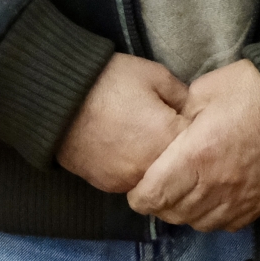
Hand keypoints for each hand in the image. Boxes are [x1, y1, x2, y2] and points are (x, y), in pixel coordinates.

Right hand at [54, 54, 188, 194]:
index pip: (202, 145)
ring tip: (145, 139)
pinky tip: (127, 149)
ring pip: (157, 181)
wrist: (57, 99)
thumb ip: (183, 95)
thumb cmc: (108, 81)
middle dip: (180, 154)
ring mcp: (129, 180)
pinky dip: (135, 170)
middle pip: (181, 170)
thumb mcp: (154, 75)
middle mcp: (153, 167)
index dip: (200, 132)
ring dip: (157, 166)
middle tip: (168, 131)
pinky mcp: (108, 186)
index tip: (193, 121)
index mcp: (169, 137)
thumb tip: (194, 110)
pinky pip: (132, 183)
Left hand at [125, 59, 259, 230]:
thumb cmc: (252, 91)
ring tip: (182, 194)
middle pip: (172, 213)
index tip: (138, 186)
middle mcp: (216, 186)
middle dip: (159, 204)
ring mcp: (240, 200)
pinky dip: (211, 216)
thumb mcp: (204, 90)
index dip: (139, 195)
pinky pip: (226, 224)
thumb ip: (177, 115)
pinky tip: (210, 198)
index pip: (153, 195)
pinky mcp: (259, 205)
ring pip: (198, 223)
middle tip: (157, 187)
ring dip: (184, 212)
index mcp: (196, 156)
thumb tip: (166, 128)